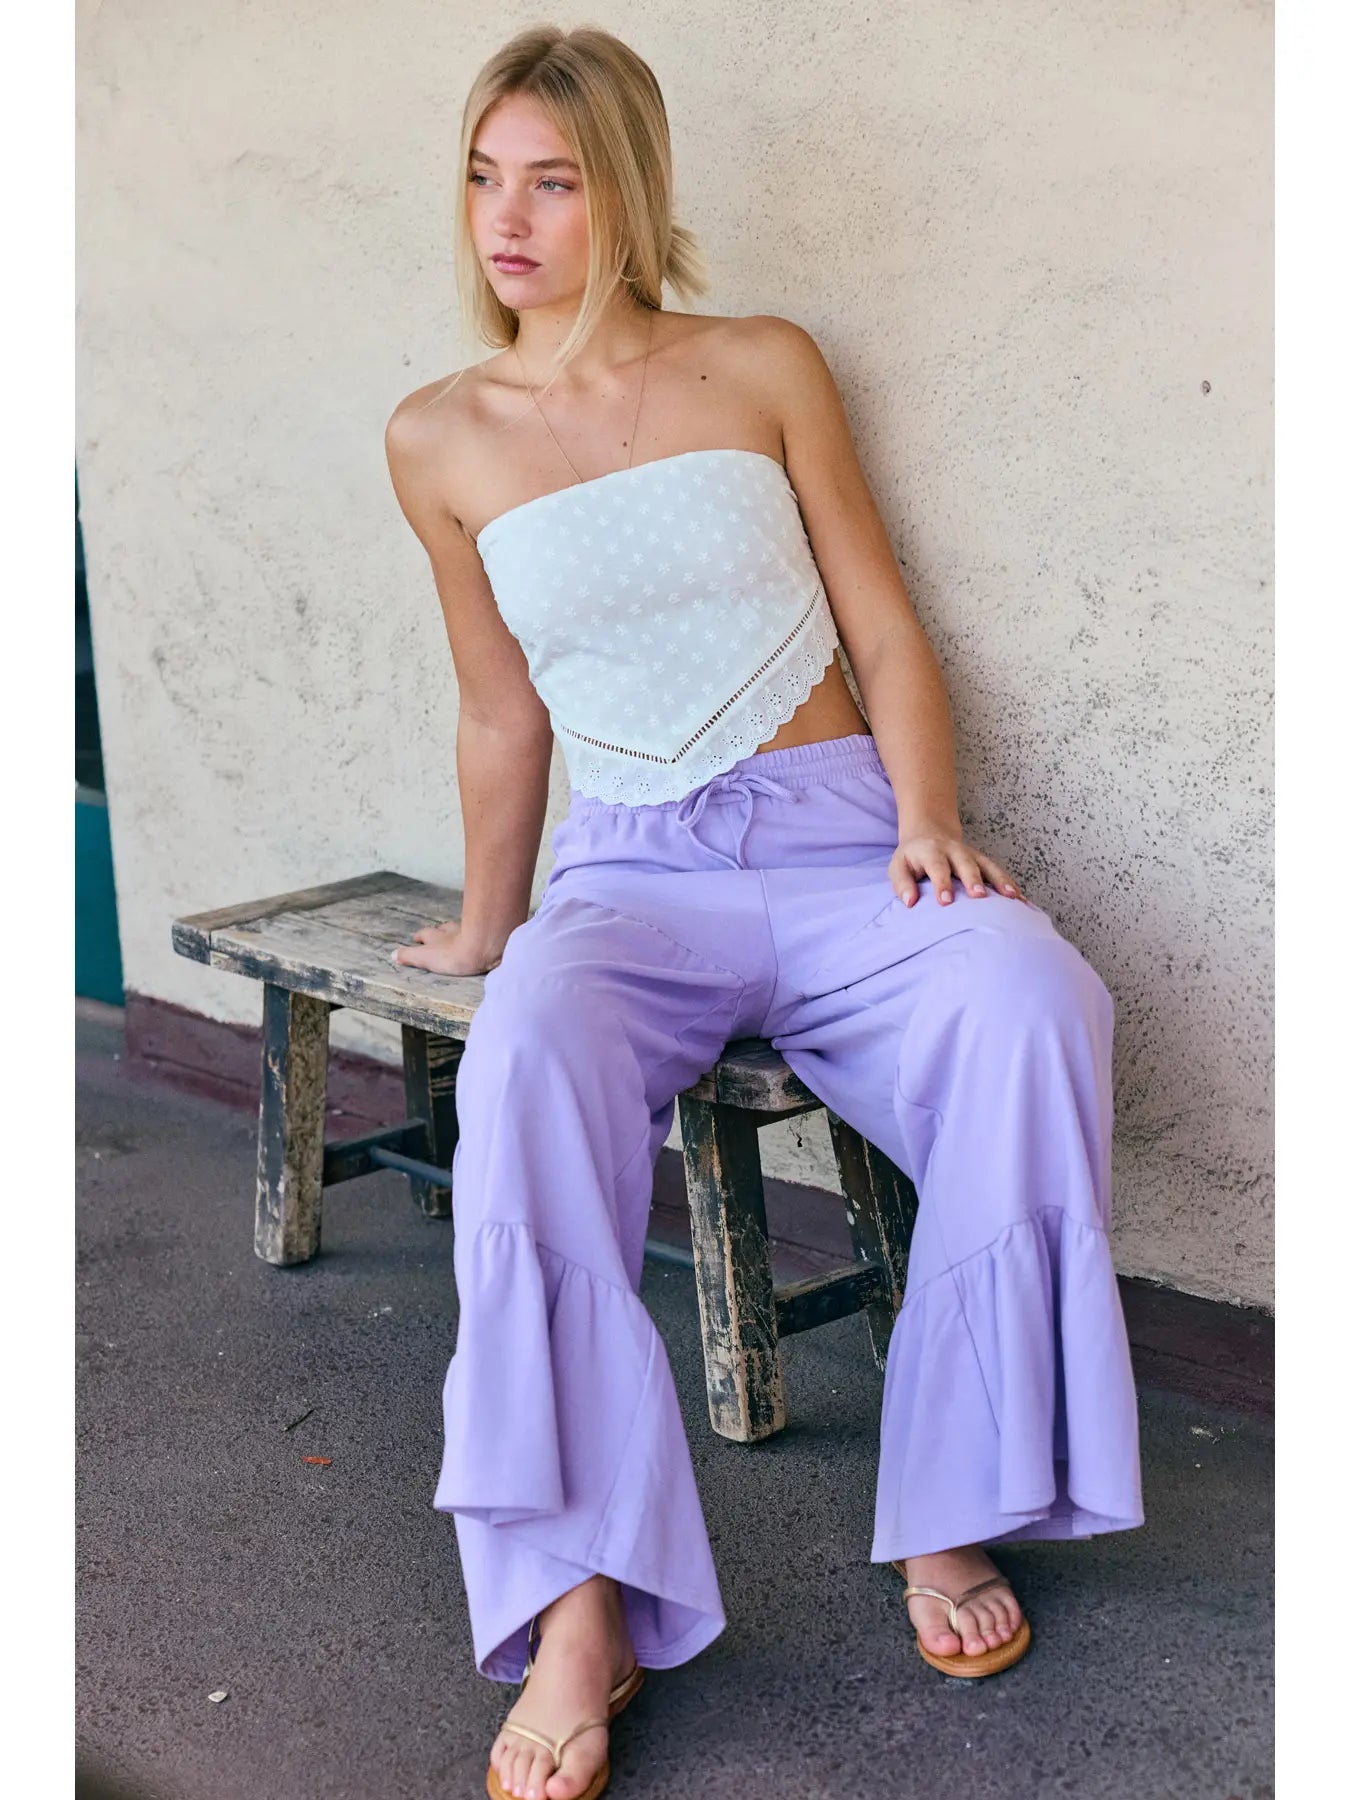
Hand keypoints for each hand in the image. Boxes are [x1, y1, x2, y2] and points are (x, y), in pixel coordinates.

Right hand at [389, 918, 505, 976]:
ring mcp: (471, 930)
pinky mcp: (486, 934)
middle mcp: (452, 930)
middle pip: (443, 929)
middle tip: (437, 935)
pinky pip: (480, 932)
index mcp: (436, 937)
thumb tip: (392, 954)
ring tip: (457, 936)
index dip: (420, 936)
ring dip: (457, 932)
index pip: (425, 934)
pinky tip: (480, 938)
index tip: (417, 938)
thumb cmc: (454, 955)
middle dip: (439, 932)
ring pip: (461, 928)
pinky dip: (477, 934)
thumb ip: (409, 956)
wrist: (485, 947)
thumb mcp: (426, 958)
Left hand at [888, 828, 1027, 907]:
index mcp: (931, 852)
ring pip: (989, 867)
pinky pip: (999, 874)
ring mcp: (972, 856)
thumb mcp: (898, 866)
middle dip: (974, 880)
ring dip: (1000, 881)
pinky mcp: (984, 863)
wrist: (930, 833)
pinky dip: (1011, 886)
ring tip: (1012, 897)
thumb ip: (902, 883)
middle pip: (966, 864)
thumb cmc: (912, 858)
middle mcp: (955, 852)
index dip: (942, 883)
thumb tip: (909, 903)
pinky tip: (1023, 902)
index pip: (937, 867)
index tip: (945, 902)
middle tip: (979, 896)